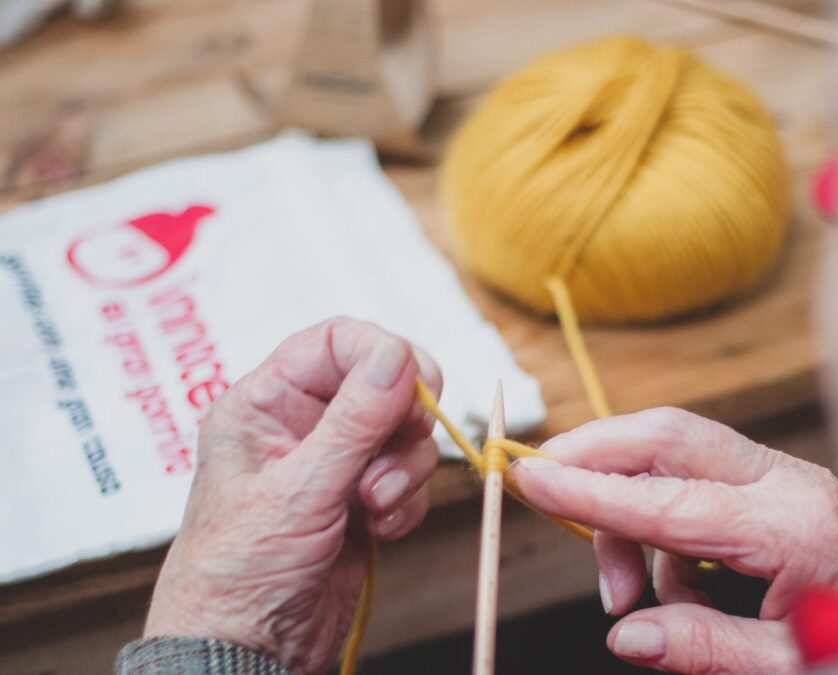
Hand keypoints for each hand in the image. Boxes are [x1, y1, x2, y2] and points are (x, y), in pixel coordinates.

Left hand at [145, 318, 441, 673]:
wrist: (247, 650)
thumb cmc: (240, 571)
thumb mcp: (300, 489)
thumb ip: (354, 420)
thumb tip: (396, 356)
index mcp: (265, 404)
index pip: (336, 341)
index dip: (382, 353)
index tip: (415, 384)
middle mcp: (302, 426)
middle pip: (382, 383)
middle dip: (401, 420)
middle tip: (399, 447)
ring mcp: (335, 465)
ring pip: (404, 434)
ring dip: (404, 471)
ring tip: (373, 507)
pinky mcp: (362, 502)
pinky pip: (410, 479)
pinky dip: (406, 504)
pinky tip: (378, 531)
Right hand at [511, 408, 837, 673]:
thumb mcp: (792, 667)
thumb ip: (708, 649)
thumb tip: (627, 634)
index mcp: (795, 530)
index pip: (670, 501)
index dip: (590, 491)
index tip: (529, 478)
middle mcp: (790, 483)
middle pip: (671, 434)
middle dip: (596, 451)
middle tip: (544, 485)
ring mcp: (786, 475)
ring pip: (678, 446)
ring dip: (628, 504)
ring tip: (626, 592)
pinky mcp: (779, 482)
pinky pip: (696, 477)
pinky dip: (662, 524)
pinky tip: (675, 592)